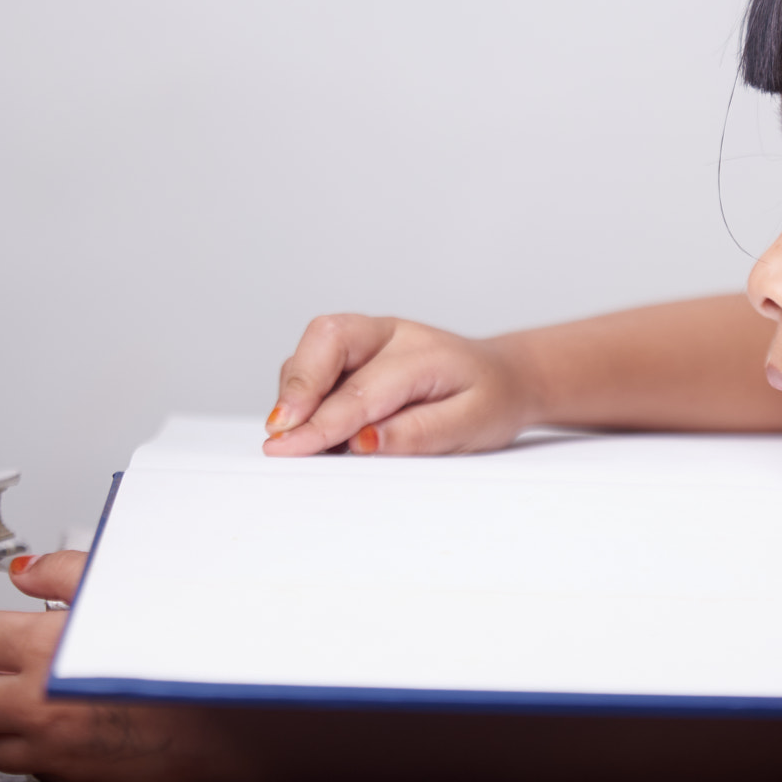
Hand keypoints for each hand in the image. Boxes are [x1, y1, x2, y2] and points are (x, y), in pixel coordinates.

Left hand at [0, 551, 251, 781]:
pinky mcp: (68, 778)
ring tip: (35, 699)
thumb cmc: (188, 650)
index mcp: (43, 646)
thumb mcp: (128, 588)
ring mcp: (48, 747)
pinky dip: (31, 751)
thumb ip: (65, 573)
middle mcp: (34, 701)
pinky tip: (65, 726)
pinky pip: (24, 768)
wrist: (233, 717)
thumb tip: (23, 572)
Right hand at [264, 314, 536, 456]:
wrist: (503, 378)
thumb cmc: (487, 402)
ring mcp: (368, 337)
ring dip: (294, 392)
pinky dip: (301, 394)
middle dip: (297, 386)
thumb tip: (364, 443)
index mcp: (426, 351)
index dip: (325, 421)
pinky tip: (310, 428)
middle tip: (278, 434)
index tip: (292, 448)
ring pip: (312, 348)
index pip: (365, 387)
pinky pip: (312, 363)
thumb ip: (418, 434)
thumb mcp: (470, 427)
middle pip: (327, 337)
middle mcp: (392, 333)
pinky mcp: (351, 351)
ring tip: (296, 438)